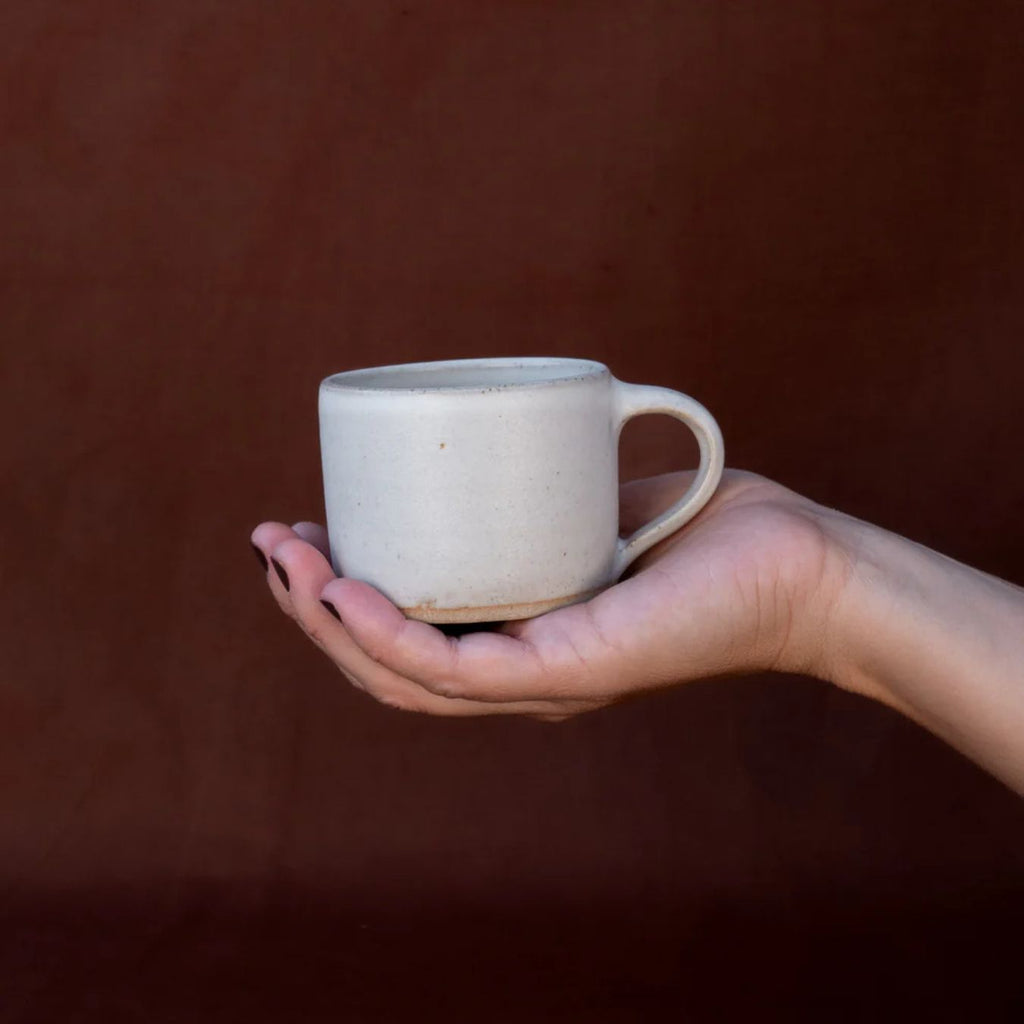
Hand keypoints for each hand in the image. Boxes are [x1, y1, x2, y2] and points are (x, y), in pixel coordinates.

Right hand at [250, 470, 848, 720]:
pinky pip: (454, 669)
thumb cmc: (705, 535)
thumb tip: (490, 421)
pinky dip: (386, 635)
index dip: (333, 598)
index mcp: (514, 640)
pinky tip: (343, 590)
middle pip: (381, 662)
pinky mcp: (569, 671)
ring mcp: (540, 681)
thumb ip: (538, 484)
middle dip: (309, 608)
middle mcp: (517, 674)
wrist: (800, 568)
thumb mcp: (591, 503)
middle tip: (268, 544)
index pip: (400, 637)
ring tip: (283, 561)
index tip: (296, 536)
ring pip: (400, 674)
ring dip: (326, 621)